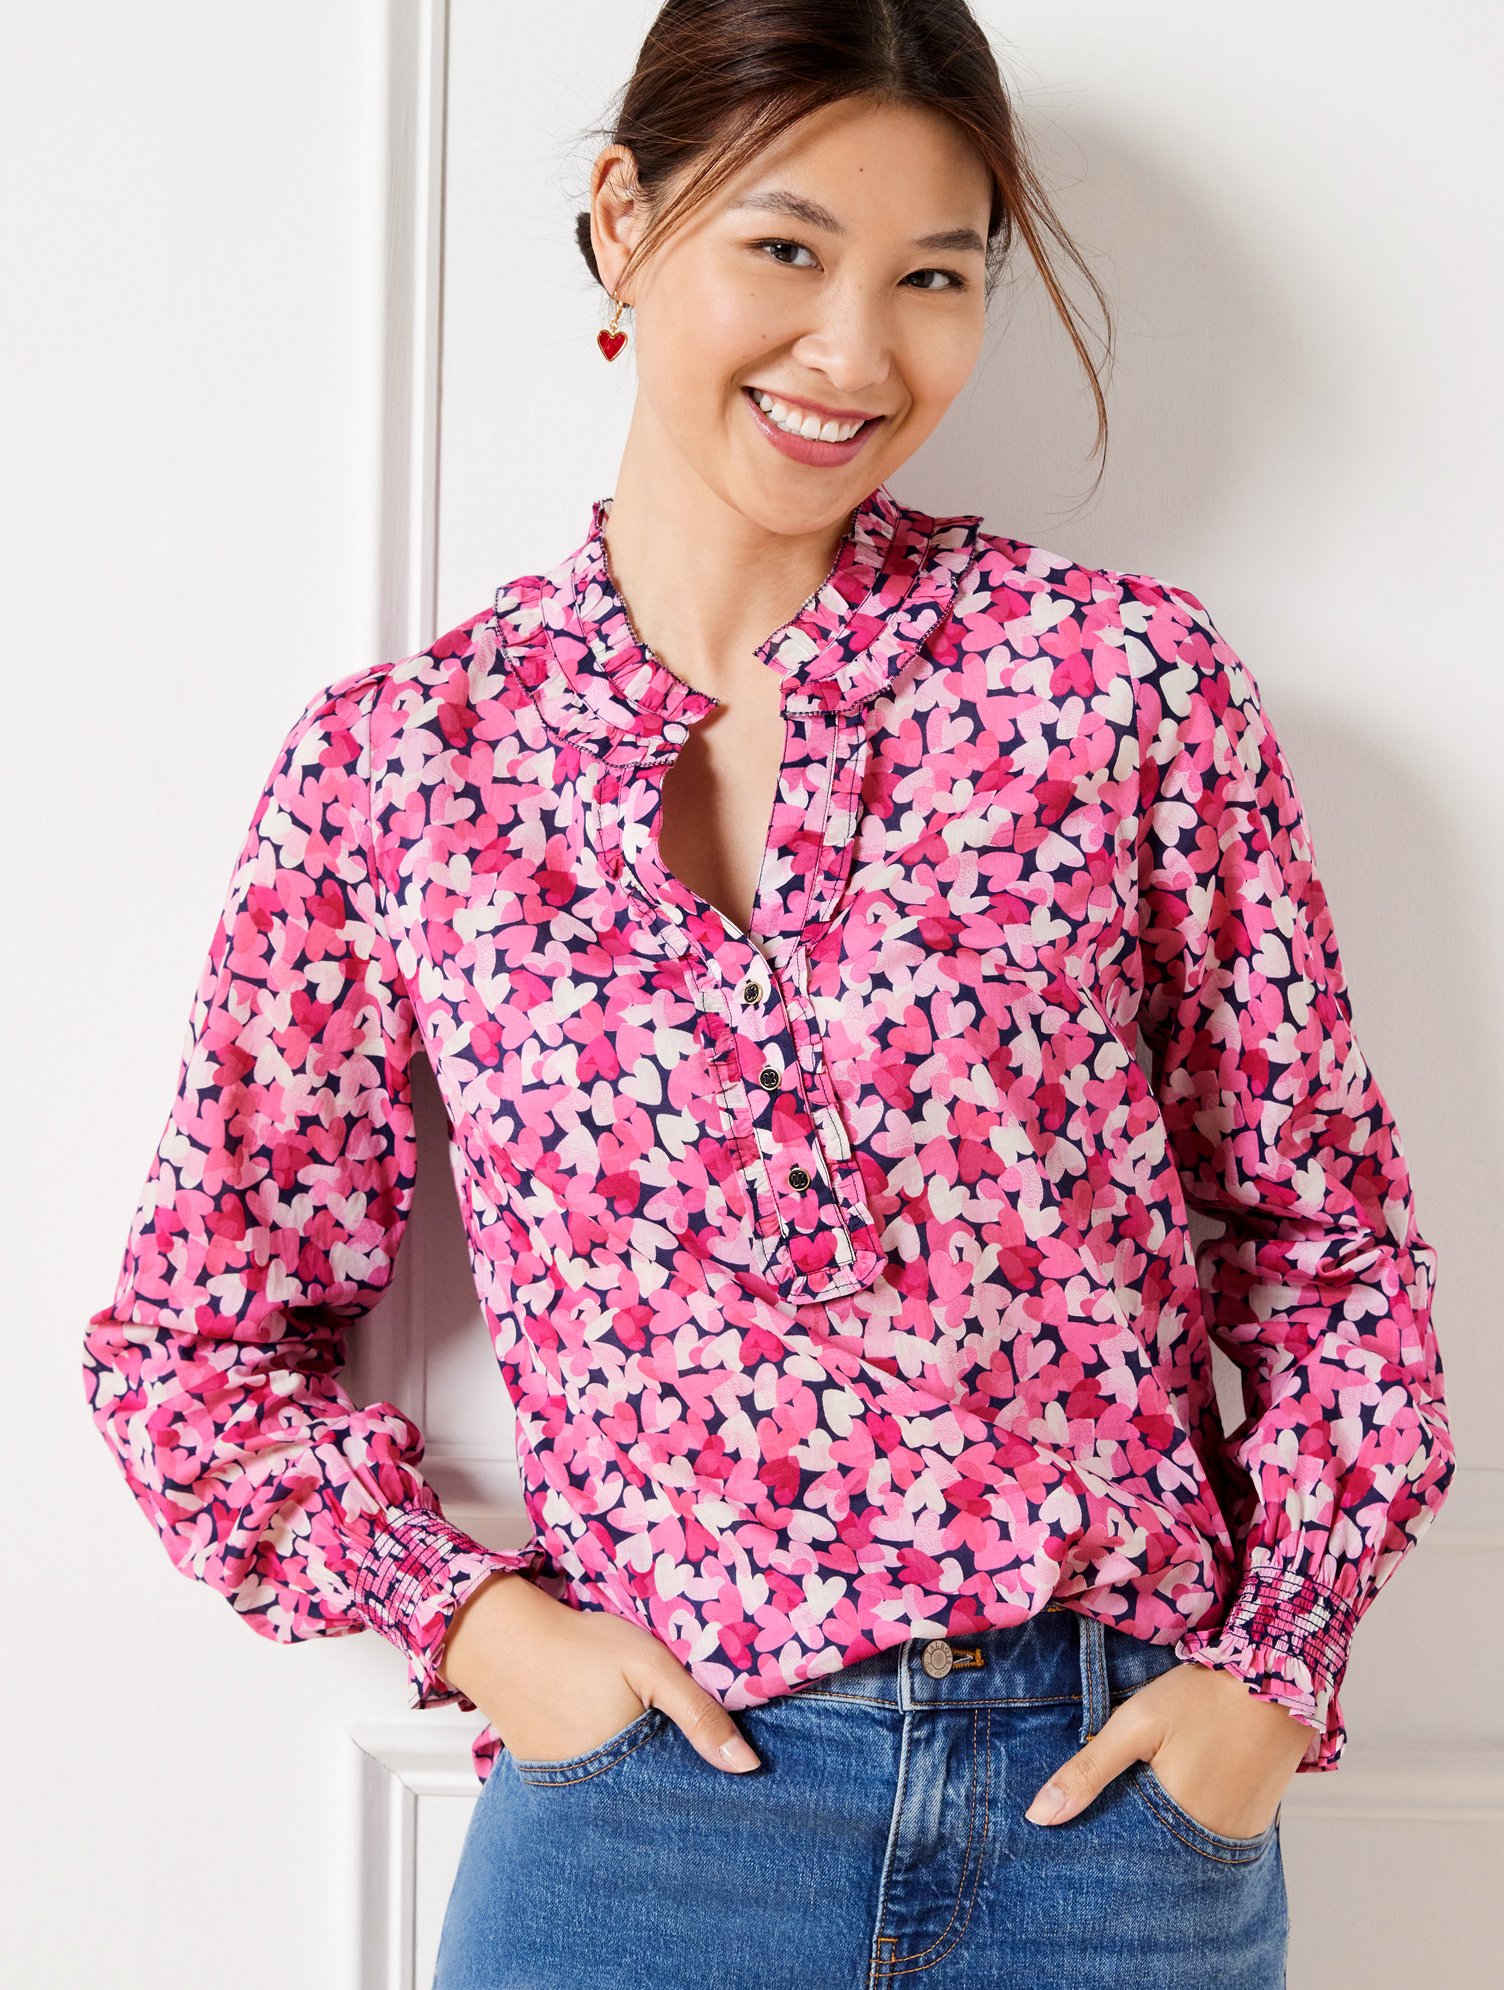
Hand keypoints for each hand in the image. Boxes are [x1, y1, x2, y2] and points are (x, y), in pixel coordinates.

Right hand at [439, 1573, 760, 1773]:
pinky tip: (612, 1741)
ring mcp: (567, 1790)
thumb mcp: (651, 1667)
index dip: (703, 1780)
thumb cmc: (581, 1647)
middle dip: (672, 1782)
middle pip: (650, 1798)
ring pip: (619, 1793)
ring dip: (638, 1778)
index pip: (680, 1794)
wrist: (504, 1639)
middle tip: (683, 1748)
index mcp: (629, 1770)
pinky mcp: (546, 1778)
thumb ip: (699, 1714)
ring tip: (645, 1740)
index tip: (728, 1773)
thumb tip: (748, 1766)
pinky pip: (588, 1783)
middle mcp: (596, 1794)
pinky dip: (605, 1769)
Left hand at [1024, 1660, 1310, 1836]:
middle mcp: (1213, 1845)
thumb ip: (1088, 1770)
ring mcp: (1240, 1836)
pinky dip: (1190, 1824)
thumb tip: (1038, 1816)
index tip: (1071, 1842)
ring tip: (1134, 1810)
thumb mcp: (1137, 1725)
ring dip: (1161, 1834)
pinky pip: (1212, 1836)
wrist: (1277, 1675)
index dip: (1098, 1847)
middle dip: (1129, 1843)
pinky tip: (1173, 1800)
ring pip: (1184, 1847)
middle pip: (1157, 1856)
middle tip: (1102, 1821)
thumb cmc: (1203, 1697)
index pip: (1126, 1857)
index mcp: (1177, 1826)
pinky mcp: (1256, 1822)